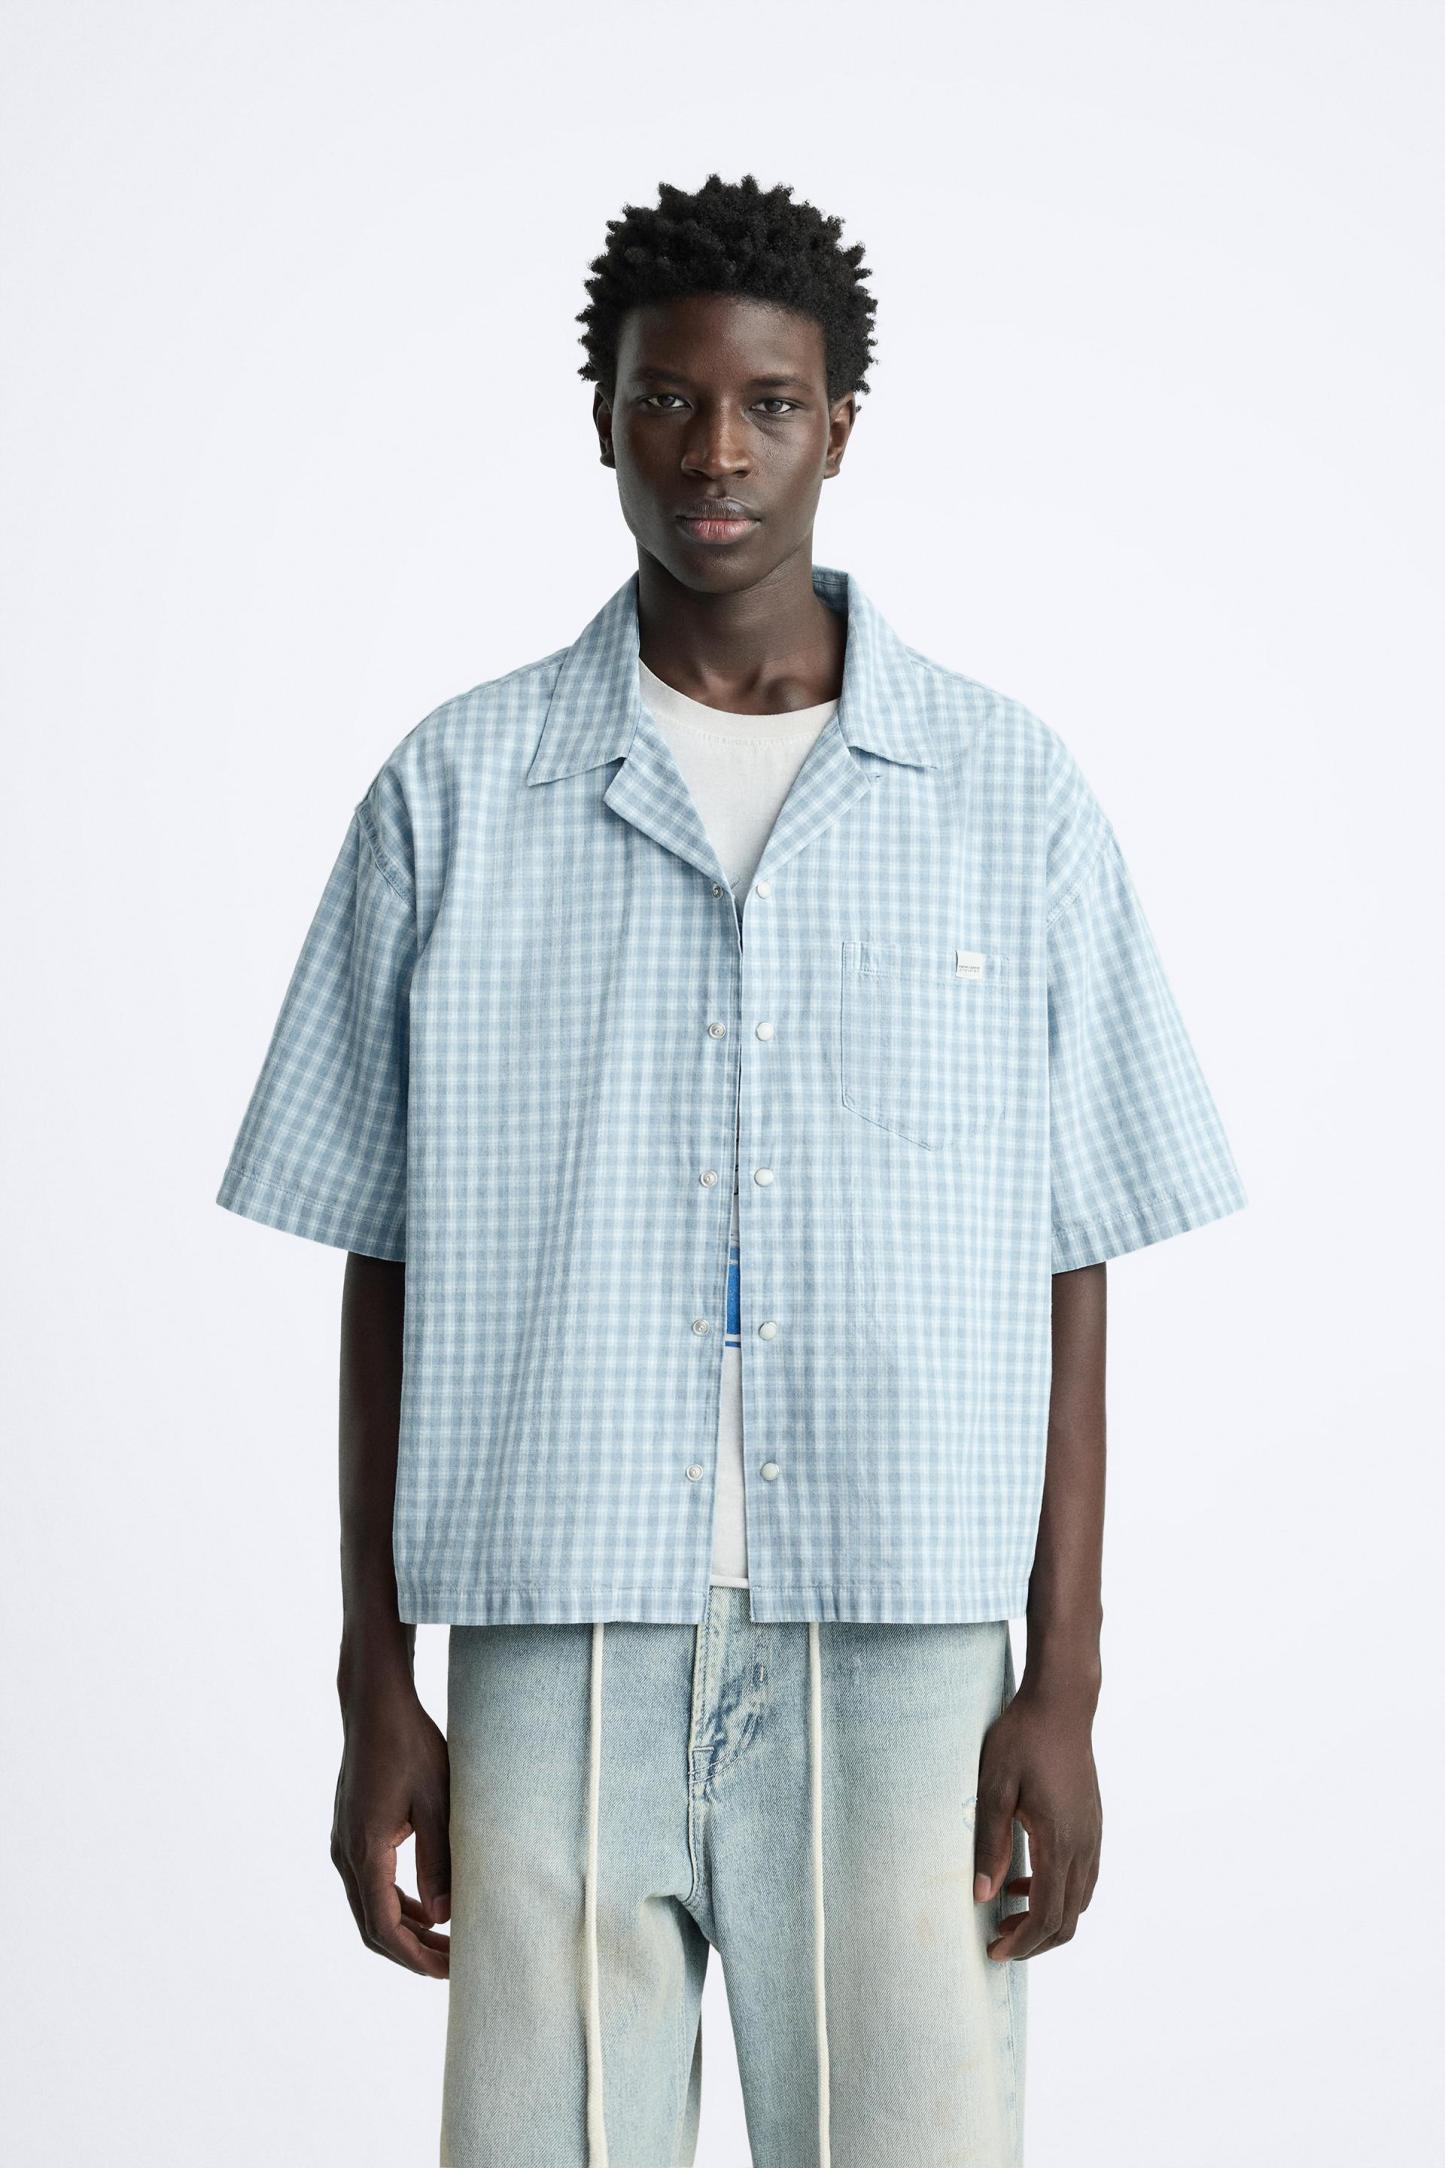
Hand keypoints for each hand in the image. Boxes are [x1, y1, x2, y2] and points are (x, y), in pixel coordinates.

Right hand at [330, 1679, 451, 1977]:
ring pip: (370, 1908)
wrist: (375, 1708)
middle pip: (373, 1926)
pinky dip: (397, 1904)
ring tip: (445, 1944)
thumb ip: (438, 1860)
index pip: (384, 1927)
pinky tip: (427, 1908)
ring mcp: (344, 1845)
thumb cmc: (409, 1746)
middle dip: (412, 1952)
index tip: (447, 1971)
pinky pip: (370, 1885)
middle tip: (453, 1965)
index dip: (415, 1956)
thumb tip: (443, 1917)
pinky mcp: (351, 1834)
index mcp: (365, 1851)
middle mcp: (345, 1854)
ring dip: (405, 1930)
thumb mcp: (436, 1800)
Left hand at [972, 1675, 1100, 1960]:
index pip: (1047, 1916)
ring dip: (1047, 1919)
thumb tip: (981, 1896)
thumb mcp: (993, 1788)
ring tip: (1008, 1914)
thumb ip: (989, 1843)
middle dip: (1034, 1942)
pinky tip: (1027, 1880)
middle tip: (998, 1943)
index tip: (994, 1951)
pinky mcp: (1093, 1826)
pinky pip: (1083, 1879)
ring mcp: (1093, 1837)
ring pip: (1079, 1903)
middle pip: (1068, 1920)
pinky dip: (1059, 1894)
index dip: (1022, 1943)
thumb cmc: (1022, 1741)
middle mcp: (1084, 1847)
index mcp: (1059, 1842)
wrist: (1061, 1706)